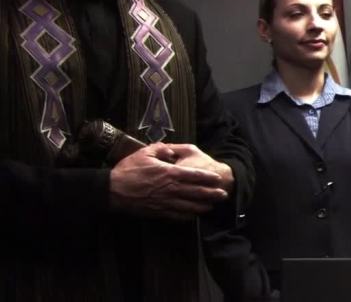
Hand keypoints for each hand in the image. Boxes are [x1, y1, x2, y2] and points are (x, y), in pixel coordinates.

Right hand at [109, 143, 227, 220]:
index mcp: (169, 173)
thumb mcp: (145, 152)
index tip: (218, 179)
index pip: (194, 175)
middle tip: (223, 195)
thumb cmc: (129, 170)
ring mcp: (165, 202)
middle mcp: (171, 189)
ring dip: (203, 206)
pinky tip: (194, 216)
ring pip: (189, 206)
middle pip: (196, 192)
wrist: (112, 190)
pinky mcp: (158, 212)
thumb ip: (161, 149)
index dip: (207, 177)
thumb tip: (171, 148)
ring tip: (213, 206)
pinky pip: (177, 216)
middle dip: (211, 194)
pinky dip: (187, 216)